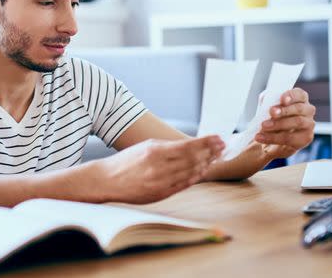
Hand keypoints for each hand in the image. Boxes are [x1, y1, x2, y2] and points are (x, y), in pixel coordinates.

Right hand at [95, 135, 224, 203]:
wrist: (108, 181)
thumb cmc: (127, 161)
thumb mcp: (146, 146)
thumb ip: (168, 146)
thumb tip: (192, 146)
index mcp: (155, 151)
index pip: (189, 146)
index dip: (206, 142)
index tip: (218, 138)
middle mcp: (160, 167)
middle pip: (194, 159)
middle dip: (211, 152)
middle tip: (222, 146)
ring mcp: (161, 182)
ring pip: (191, 172)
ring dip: (206, 164)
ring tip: (216, 157)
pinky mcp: (160, 194)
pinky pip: (183, 184)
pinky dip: (195, 177)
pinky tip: (203, 170)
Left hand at [255, 88, 315, 159]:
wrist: (272, 137)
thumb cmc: (273, 117)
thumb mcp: (268, 106)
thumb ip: (268, 101)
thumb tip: (267, 100)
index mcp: (300, 98)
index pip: (299, 94)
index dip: (291, 96)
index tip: (282, 99)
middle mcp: (308, 110)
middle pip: (299, 108)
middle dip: (284, 110)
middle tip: (271, 112)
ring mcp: (309, 124)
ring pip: (297, 122)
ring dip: (278, 124)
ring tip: (263, 126)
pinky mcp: (305, 138)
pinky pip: (290, 138)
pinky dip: (273, 138)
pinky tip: (261, 137)